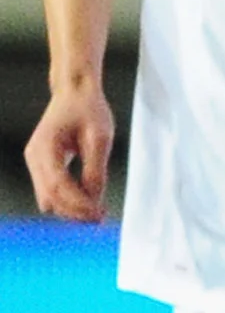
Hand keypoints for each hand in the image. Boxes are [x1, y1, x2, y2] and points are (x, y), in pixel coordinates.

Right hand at [24, 85, 112, 222]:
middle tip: (101, 219)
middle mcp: (34, 156)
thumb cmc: (89, 110)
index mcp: (45, 147)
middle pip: (49, 196)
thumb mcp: (100, 138)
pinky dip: (67, 199)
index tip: (99, 215)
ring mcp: (35, 161)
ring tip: (97, 214)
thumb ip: (96, 169)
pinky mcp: (42, 164)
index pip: (58, 186)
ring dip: (70, 208)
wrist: (75, 93)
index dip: (78, 204)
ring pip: (48, 196)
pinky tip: (89, 203)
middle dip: (74, 211)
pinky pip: (50, 189)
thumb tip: (95, 199)